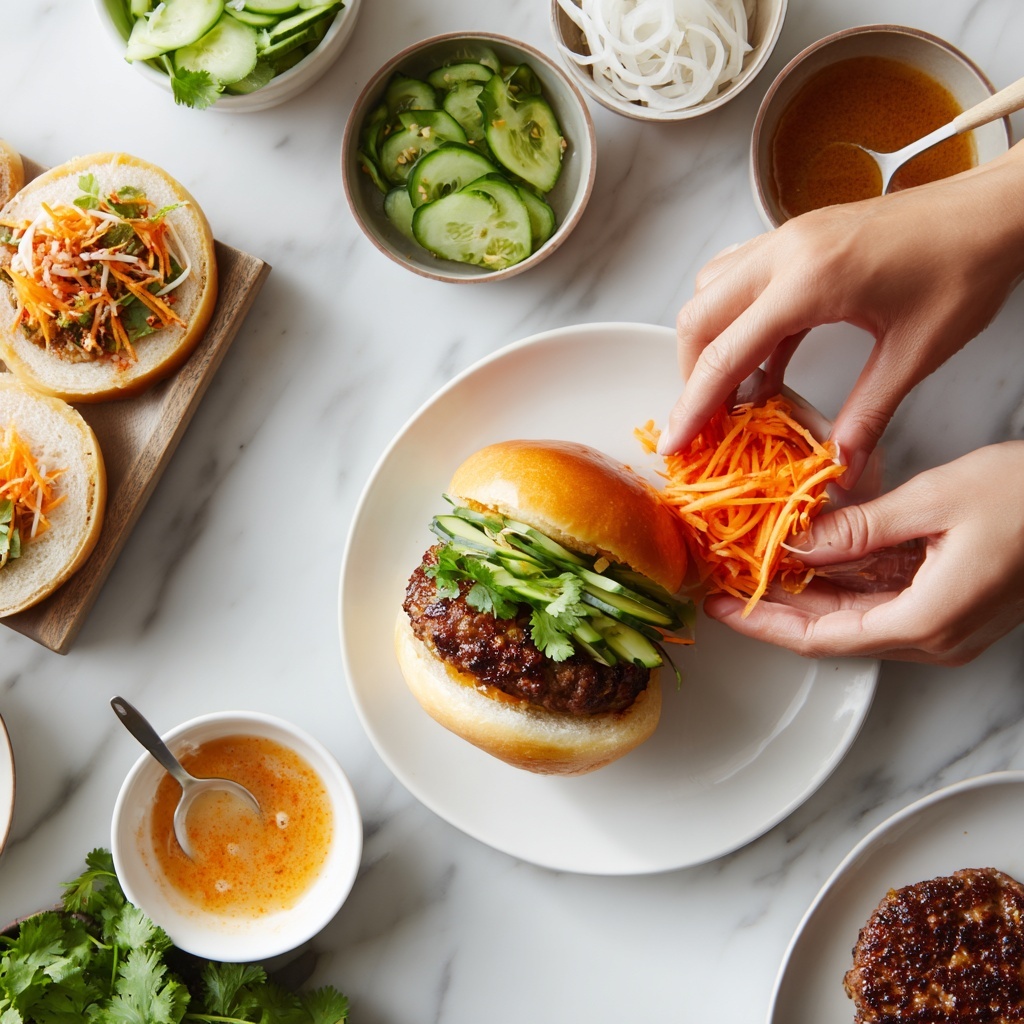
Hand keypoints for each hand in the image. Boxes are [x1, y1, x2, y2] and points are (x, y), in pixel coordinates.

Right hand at [660, 143, 1023, 485]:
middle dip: (690, 375)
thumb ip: (868, 412)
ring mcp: (787, 238)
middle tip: (705, 420)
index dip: (693, 404)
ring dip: (708, 342)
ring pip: (710, 291)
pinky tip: (765, 358)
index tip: (676, 443)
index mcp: (809, 280)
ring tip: (732, 390)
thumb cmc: (965, 268)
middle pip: (698, 317)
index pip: (726, 351)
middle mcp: (784, 251)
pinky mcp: (798, 237)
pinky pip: (741, 278)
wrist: (995, 209)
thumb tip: (839, 464)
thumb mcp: (916, 352)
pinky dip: (737, 321)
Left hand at [702, 442, 1023, 664]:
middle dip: (776, 610)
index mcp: (926, 620)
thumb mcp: (934, 501)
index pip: (823, 638)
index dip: (765, 625)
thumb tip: (797, 544)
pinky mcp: (953, 605)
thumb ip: (859, 527)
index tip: (722, 608)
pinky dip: (843, 584)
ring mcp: (946, 626)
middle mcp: (934, 636)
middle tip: (726, 586)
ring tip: (754, 569)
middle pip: (833, 633)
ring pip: (856, 618)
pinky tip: (810, 557)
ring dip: (805, 596)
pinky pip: (883, 603)